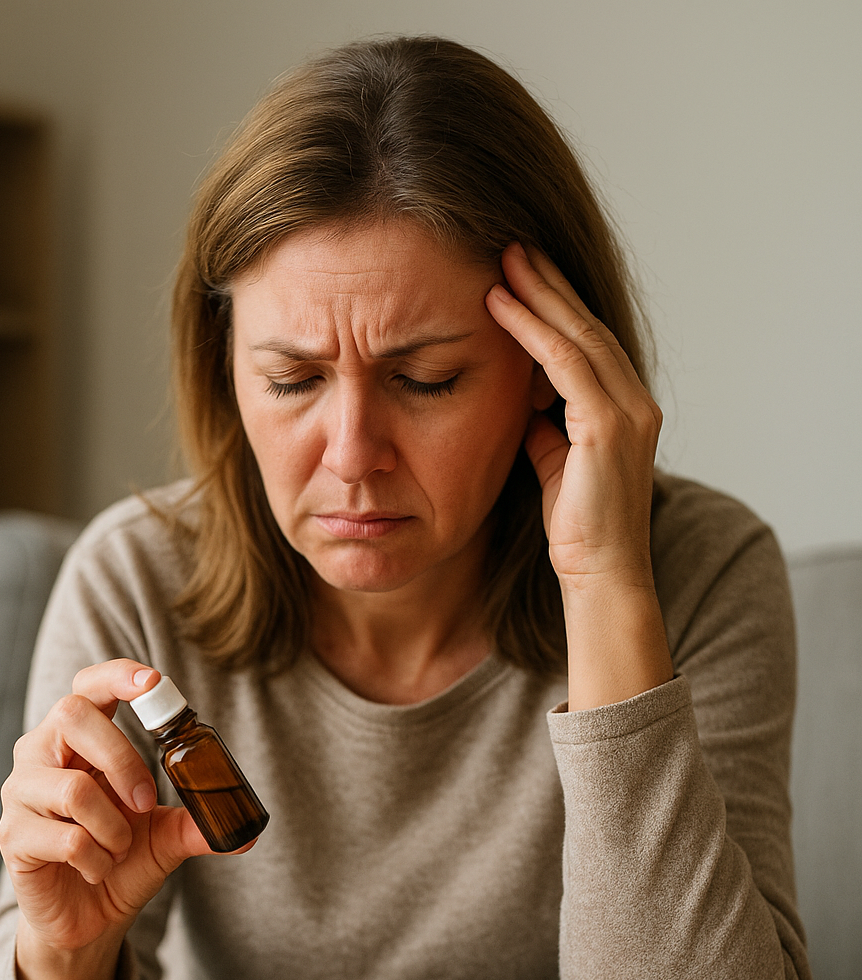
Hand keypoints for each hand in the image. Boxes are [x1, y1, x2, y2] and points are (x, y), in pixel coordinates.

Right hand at [0, 659, 212, 954]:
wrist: (87, 920)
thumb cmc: (118, 862)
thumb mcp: (164, 836)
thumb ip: (196, 823)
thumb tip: (246, 829)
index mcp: (77, 740)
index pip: (88, 687)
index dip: (116, 676)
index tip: (153, 681)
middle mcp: (40, 754)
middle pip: (73, 716)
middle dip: (124, 760)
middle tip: (145, 803)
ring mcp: (21, 793)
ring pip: (73, 789)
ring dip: (114, 829)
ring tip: (118, 849)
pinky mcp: (13, 836)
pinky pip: (68, 839)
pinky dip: (98, 860)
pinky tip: (97, 869)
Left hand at [486, 243, 662, 590]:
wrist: (601, 577)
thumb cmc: (578, 531)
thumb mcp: (556, 465)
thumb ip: (546, 428)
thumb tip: (523, 400)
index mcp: (626, 409)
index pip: (588, 343)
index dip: (556, 304)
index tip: (520, 272)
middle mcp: (635, 402)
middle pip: (587, 326)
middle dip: (548, 283)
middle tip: (510, 244)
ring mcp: (627, 412)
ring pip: (578, 336)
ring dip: (538, 294)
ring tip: (503, 260)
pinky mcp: (608, 428)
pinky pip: (566, 363)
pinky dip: (533, 331)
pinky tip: (502, 307)